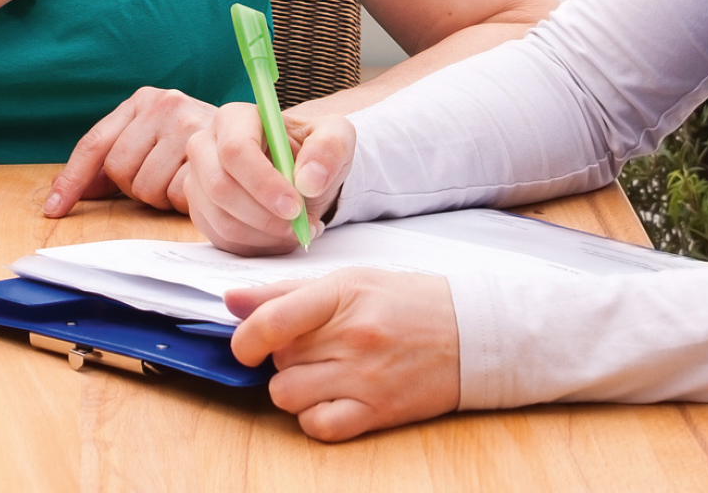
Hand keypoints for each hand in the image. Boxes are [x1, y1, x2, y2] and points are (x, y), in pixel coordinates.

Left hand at [46, 87, 215, 214]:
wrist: (258, 138)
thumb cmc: (199, 145)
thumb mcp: (154, 139)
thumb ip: (115, 158)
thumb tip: (66, 195)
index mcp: (144, 100)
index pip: (94, 145)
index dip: (72, 180)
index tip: (55, 209)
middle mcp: (164, 104)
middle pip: (118, 170)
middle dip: (134, 186)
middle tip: (163, 178)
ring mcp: (188, 126)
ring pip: (144, 187)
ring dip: (161, 196)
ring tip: (183, 180)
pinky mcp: (210, 151)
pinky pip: (175, 194)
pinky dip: (183, 201)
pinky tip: (197, 186)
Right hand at [184, 103, 354, 255]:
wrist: (301, 175)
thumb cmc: (312, 150)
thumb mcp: (336, 136)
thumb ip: (329, 148)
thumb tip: (309, 180)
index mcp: (234, 118)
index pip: (235, 150)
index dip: (263, 183)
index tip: (294, 206)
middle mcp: (205, 147)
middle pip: (221, 187)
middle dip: (264, 215)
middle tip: (302, 225)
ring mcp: (198, 182)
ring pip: (222, 220)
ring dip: (267, 234)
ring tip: (300, 229)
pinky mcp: (201, 212)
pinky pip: (223, 239)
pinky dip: (258, 245)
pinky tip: (282, 235)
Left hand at [227, 269, 460, 441]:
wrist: (475, 333)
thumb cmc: (412, 303)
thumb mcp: (354, 281)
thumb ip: (289, 292)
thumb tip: (232, 301)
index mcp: (344, 294)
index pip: (272, 321)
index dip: (246, 338)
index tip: (248, 344)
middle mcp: (354, 337)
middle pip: (278, 358)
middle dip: (284, 355)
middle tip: (313, 348)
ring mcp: (366, 377)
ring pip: (287, 394)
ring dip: (293, 387)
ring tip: (321, 374)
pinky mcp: (378, 412)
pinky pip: (318, 425)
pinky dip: (313, 416)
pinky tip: (330, 399)